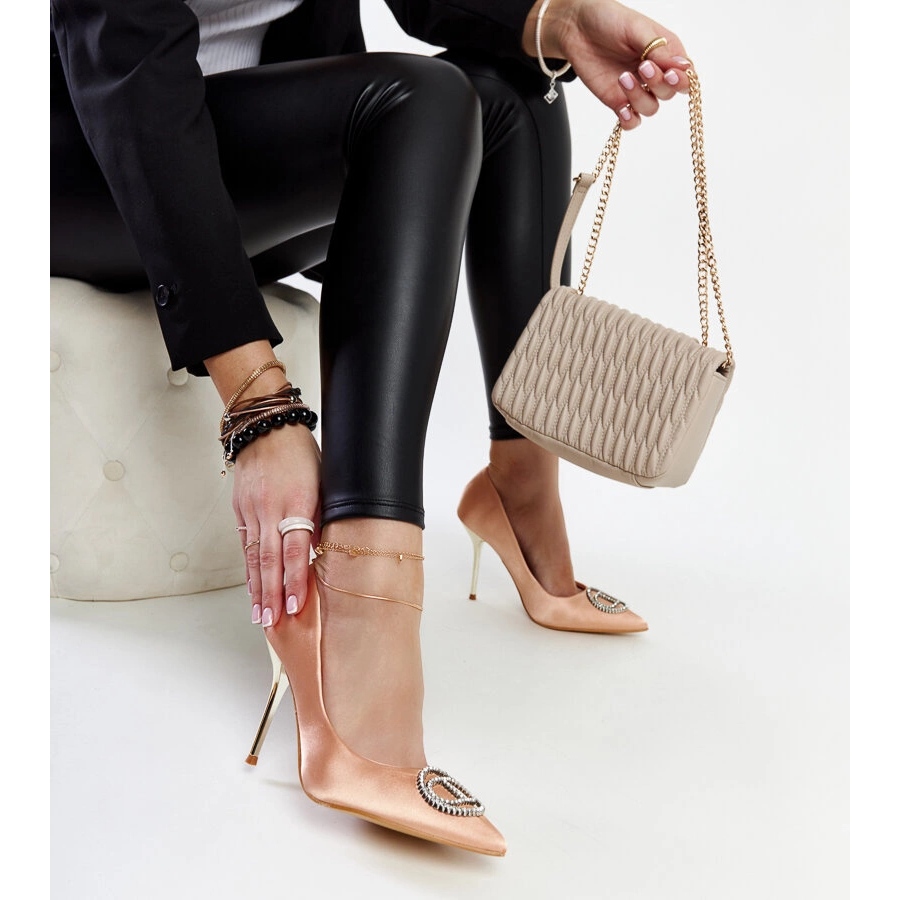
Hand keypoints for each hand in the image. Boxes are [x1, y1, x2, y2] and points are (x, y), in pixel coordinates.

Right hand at [232, 420, 320, 627]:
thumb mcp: (323, 482)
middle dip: (273, 595)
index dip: (296, 581)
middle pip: (270, 560)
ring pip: (254, 557)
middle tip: (274, 623)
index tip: (297, 607)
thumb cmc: (302, 454)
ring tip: (260, 616)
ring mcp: (252, 510)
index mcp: (298, 502)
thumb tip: (323, 552)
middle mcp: (271, 509)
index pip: (296, 550)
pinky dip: (248, 570)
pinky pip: (245, 545)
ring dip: (258, 590)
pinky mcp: (241, 510)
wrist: (266, 428)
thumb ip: (322, 518)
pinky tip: (252, 589)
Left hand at [524, 0, 691, 128]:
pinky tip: (623, 111)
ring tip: (622, 77)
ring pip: (650, 108)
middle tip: (643, 66)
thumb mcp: (638, 28)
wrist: (577, 27)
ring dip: (639, 97)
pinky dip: (630, 120)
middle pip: (668, 94)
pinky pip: (631, 121)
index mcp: (666, 53)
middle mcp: (654, 74)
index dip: (681, 80)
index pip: (685, 75)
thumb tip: (683, 66)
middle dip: (657, 84)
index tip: (670, 73)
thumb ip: (659, 49)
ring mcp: (636, 89)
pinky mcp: (617, 101)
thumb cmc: (610, 20)